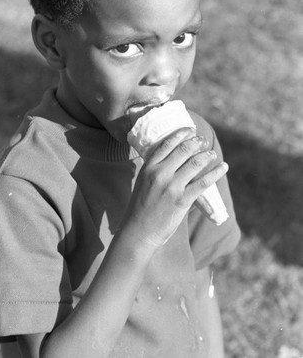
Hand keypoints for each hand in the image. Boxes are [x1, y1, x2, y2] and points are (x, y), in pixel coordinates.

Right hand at [123, 128, 227, 249]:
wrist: (138, 232)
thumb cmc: (140, 208)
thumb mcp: (142, 182)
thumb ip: (155, 170)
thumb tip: (172, 159)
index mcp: (148, 167)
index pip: (167, 144)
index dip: (181, 134)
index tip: (190, 130)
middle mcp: (159, 173)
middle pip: (183, 150)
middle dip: (196, 142)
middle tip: (203, 141)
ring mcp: (171, 186)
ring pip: (195, 163)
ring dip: (207, 156)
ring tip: (212, 154)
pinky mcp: (182, 200)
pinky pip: (203, 183)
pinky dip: (216, 173)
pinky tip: (223, 167)